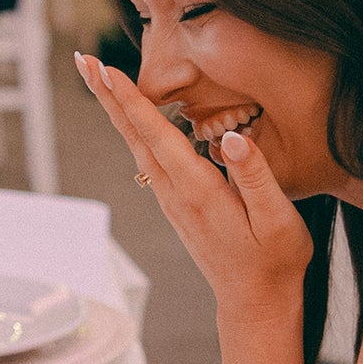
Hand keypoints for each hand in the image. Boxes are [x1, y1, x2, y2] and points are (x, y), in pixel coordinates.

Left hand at [74, 51, 311, 319]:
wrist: (256, 302)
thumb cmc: (274, 260)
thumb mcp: (277, 219)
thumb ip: (255, 176)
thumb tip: (232, 136)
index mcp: (200, 192)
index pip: (159, 137)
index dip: (133, 102)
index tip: (107, 71)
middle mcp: (177, 193)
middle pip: (135, 136)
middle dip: (109, 96)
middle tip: (84, 61)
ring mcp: (172, 199)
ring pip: (136, 145)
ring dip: (116, 109)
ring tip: (97, 77)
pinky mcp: (176, 203)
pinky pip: (147, 156)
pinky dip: (133, 128)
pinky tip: (129, 114)